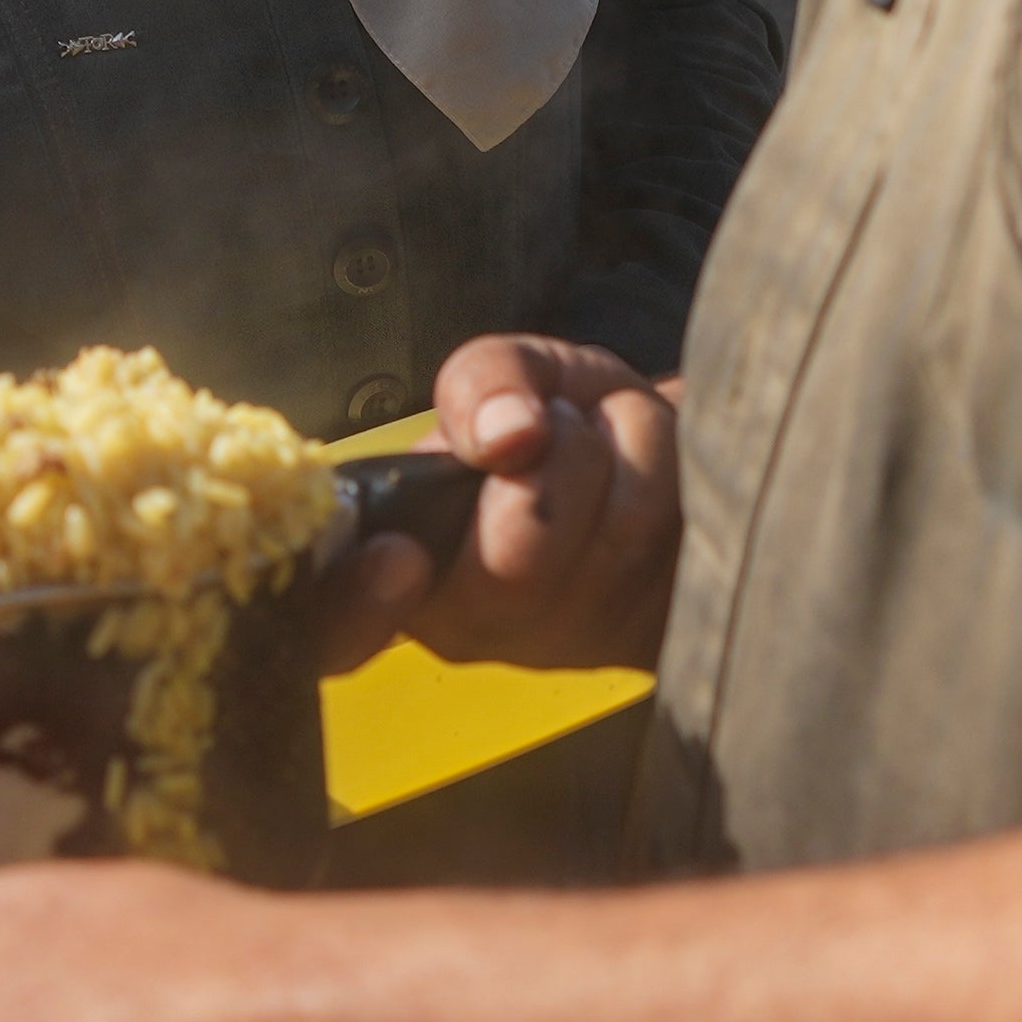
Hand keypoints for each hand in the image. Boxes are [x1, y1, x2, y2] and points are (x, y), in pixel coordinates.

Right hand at [314, 335, 685, 675]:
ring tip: (611, 442)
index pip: (338, 632)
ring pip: (623, 528)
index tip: (403, 558)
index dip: (357, 608)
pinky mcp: (653, 638)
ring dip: (634, 444)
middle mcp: (470, 628)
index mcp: (394, 569)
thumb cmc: (559, 426)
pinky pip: (683, 539)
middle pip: (520, 554)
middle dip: (565, 450)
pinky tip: (657, 479)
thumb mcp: (503, 377)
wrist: (659, 458)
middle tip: (558, 431)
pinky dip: (680, 471)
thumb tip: (505, 433)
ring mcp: (567, 644)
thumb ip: (482, 381)